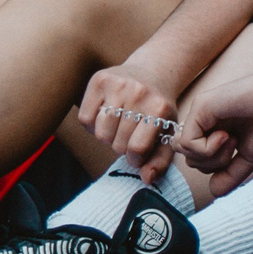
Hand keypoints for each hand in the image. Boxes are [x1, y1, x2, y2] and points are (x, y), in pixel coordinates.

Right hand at [78, 64, 183, 180]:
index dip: (135, 158)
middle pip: (117, 143)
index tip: (137, 154)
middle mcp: (138, 93)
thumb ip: (160, 160)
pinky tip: (105, 118)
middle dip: (121, 147)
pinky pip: (85, 118)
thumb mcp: (167, 133)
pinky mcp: (99, 79)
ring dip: (107, 137)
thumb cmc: (158, 110)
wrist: (151, 74)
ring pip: (100, 133)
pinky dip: (92, 125)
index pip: (137, 148)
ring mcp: (117, 84)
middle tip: (128, 137)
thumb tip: (147, 179)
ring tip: (117, 128)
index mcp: (159, 108)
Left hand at [174, 67, 252, 193]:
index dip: (214, 166)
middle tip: (234, 147)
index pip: (197, 159)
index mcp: (212, 131)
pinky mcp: (200, 107)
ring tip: (231, 140)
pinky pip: (188, 143)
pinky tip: (226, 136)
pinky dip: (208, 148)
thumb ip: (230, 174)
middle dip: (210, 164)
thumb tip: (214, 191)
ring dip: (209, 156)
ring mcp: (199, 112)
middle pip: (188, 158)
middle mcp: (202, 120)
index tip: (235, 155)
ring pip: (184, 151)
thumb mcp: (248, 157)